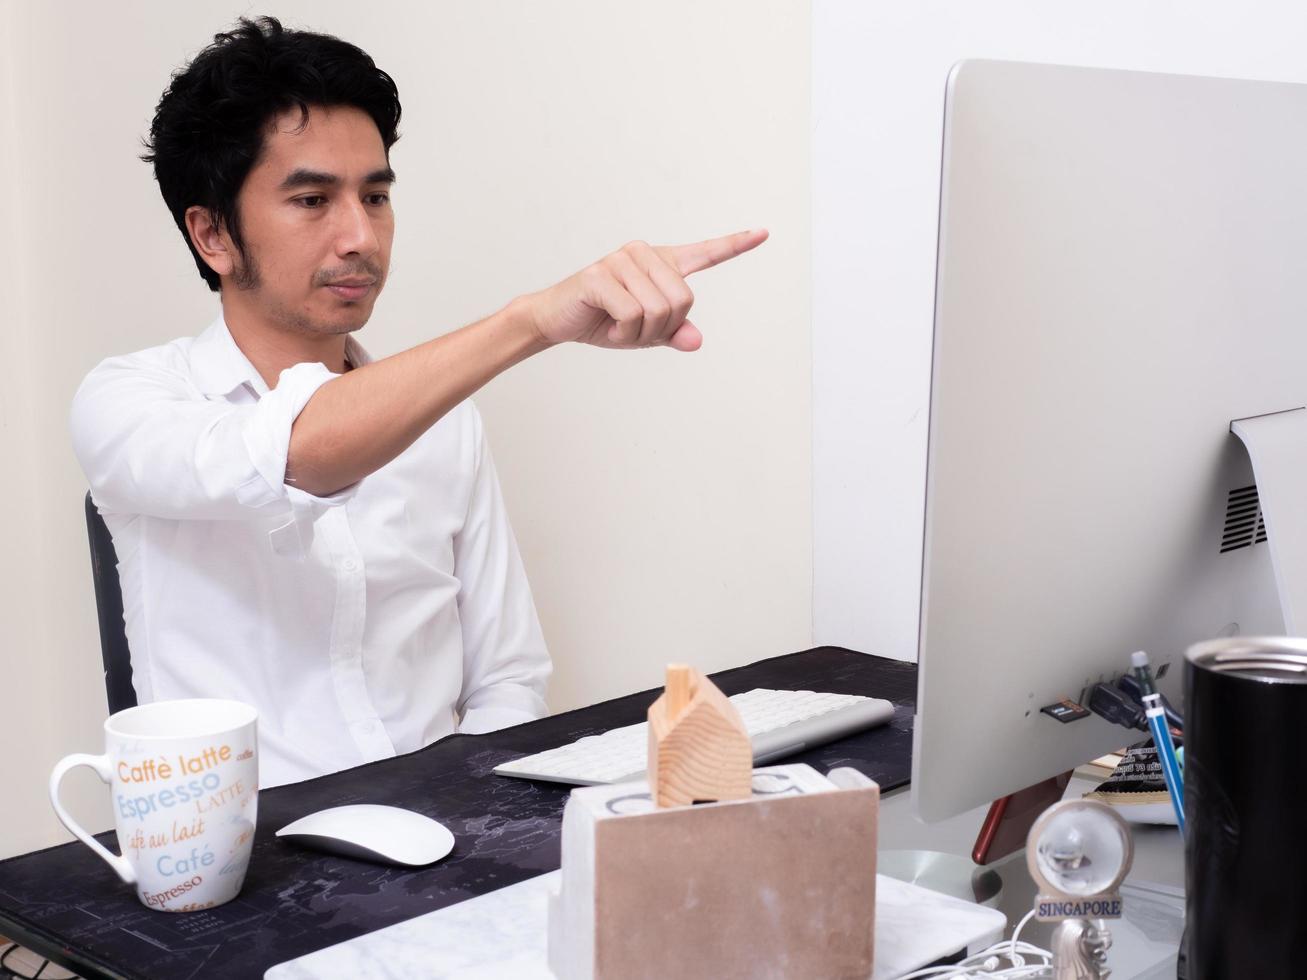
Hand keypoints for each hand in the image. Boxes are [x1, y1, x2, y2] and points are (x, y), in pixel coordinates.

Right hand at [519, 229, 768, 351]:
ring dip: (639, 333)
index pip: (704, 254)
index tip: (764, 233)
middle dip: (661, 328)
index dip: (735, 246)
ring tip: (617, 325)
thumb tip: (697, 341)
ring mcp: (621, 260)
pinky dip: (622, 333)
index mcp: (661, 264)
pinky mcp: (600, 275)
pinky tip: (606, 324)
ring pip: (658, 311)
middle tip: (634, 329)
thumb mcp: (646, 334)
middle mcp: (644, 254)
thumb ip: (674, 334)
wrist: (557, 321)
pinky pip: (633, 315)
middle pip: (683, 301)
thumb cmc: (604, 322)